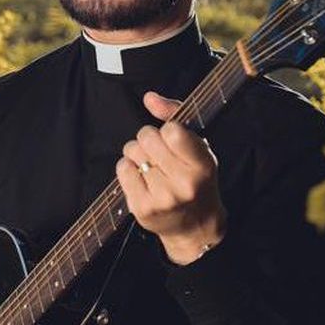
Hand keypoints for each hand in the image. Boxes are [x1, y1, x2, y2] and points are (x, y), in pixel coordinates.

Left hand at [116, 91, 226, 264]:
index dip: (167, 130)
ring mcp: (162, 198)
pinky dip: (128, 168)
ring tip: (151, 166)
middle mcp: (183, 184)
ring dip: (137, 154)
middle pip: (147, 138)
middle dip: (149, 139)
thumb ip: (175, 116)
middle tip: (158, 153)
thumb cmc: (196, 180)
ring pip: (132, 152)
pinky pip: (122, 169)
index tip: (173, 140)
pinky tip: (142, 177)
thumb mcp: (198, 148)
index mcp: (202, 166)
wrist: (195, 227)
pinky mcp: (142, 208)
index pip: (172, 130)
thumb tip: (149, 98)